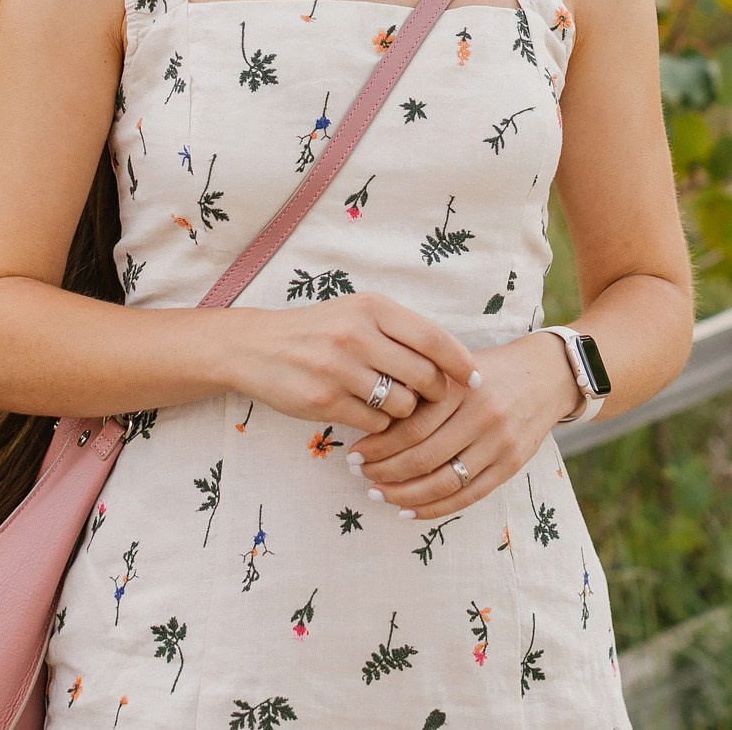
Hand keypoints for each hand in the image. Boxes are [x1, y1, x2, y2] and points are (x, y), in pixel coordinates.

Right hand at [223, 293, 477, 434]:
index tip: (476, 379)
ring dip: (406, 411)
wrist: (256, 347)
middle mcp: (358, 334)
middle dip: (436, 393)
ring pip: (403, 404)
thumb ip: (399, 331)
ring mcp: (340, 369)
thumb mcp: (357, 313)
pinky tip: (366, 413)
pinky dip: (379, 424)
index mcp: (372, 308)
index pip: (433, 337)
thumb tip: (450, 362)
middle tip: (432, 399)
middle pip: (424, 376)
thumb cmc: (318, 331)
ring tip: (391, 404)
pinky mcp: (324, 400)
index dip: (461, 362)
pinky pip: (375, 422)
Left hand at [347, 331, 579, 520]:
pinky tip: (408, 510)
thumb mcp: (454, 368)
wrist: (546, 376)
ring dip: (404, 495)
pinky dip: (434, 508)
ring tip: (378, 493)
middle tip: (360, 474)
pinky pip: (467, 497)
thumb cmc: (488, 371)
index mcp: (461, 387)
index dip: (378, 446)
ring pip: (444, 482)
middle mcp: (483, 416)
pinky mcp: (511, 465)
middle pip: (424, 458)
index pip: (411, 426)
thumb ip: (422, 391)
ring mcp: (500, 443)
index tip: (355, 453)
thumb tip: (371, 419)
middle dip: (385, 472)